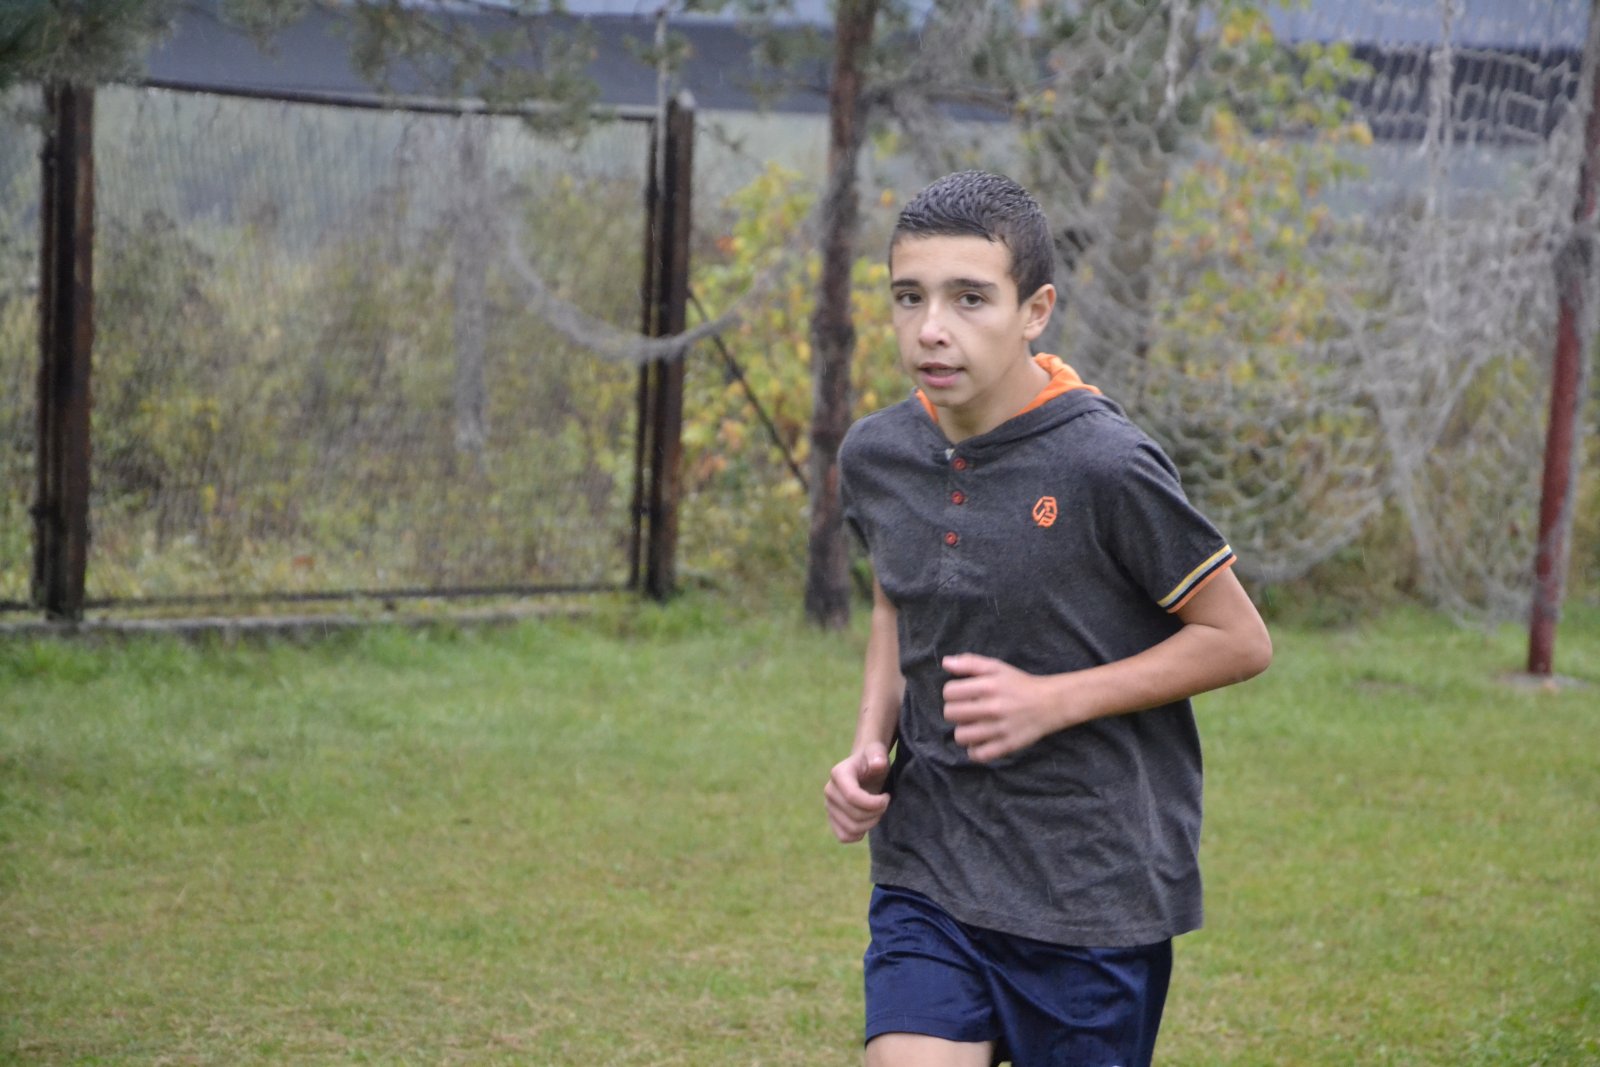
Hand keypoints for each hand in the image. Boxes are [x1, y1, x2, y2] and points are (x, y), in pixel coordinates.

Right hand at [824, 742, 890, 842]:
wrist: (865, 769)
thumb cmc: (873, 761)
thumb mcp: (878, 754)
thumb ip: (878, 755)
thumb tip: (877, 763)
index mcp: (838, 773)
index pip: (852, 797)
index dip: (874, 803)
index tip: (887, 796)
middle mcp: (830, 790)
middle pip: (854, 815)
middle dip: (876, 813)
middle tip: (885, 803)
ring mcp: (829, 806)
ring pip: (851, 828)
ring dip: (870, 824)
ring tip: (878, 812)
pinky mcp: (832, 819)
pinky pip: (844, 836)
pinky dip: (859, 834)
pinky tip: (868, 821)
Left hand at [941, 653, 1064, 762]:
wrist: (1050, 703)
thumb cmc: (1019, 684)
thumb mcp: (996, 667)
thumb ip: (970, 663)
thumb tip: (945, 663)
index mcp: (989, 686)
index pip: (949, 692)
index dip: (951, 693)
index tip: (961, 695)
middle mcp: (993, 707)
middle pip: (950, 714)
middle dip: (954, 711)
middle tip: (966, 711)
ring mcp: (1000, 729)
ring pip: (960, 736)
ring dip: (963, 731)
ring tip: (972, 726)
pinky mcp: (1007, 746)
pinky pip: (978, 755)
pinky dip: (975, 750)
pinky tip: (979, 741)